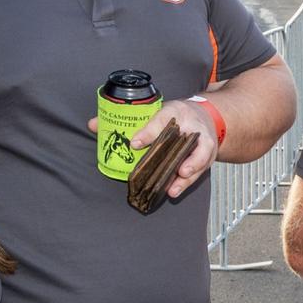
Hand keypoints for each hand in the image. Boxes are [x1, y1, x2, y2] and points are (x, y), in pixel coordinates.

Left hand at [85, 98, 220, 198]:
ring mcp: (202, 142)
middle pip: (189, 140)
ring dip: (189, 173)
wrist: (205, 117)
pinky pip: (200, 169)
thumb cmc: (176, 116)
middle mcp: (192, 126)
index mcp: (175, 111)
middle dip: (184, 156)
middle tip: (176, 170)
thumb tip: (94, 125)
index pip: (161, 119)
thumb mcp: (155, 111)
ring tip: (173, 188)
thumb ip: (125, 120)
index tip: (134, 144)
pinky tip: (174, 191)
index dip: (148, 132)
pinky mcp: (208, 155)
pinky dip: (187, 182)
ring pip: (200, 157)